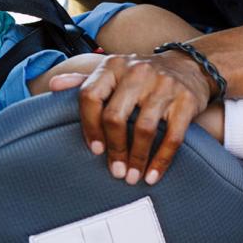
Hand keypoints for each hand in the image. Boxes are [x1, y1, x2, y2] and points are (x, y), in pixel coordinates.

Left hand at [48, 52, 212, 185]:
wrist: (189, 65)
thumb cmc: (141, 75)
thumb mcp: (113, 71)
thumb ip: (84, 80)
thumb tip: (53, 85)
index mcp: (113, 66)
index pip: (90, 96)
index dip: (89, 126)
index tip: (94, 149)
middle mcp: (137, 72)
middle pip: (115, 116)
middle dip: (113, 148)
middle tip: (116, 170)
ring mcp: (163, 85)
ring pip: (144, 129)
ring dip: (136, 158)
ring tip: (132, 177)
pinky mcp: (185, 100)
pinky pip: (172, 137)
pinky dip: (161, 160)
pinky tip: (152, 174)